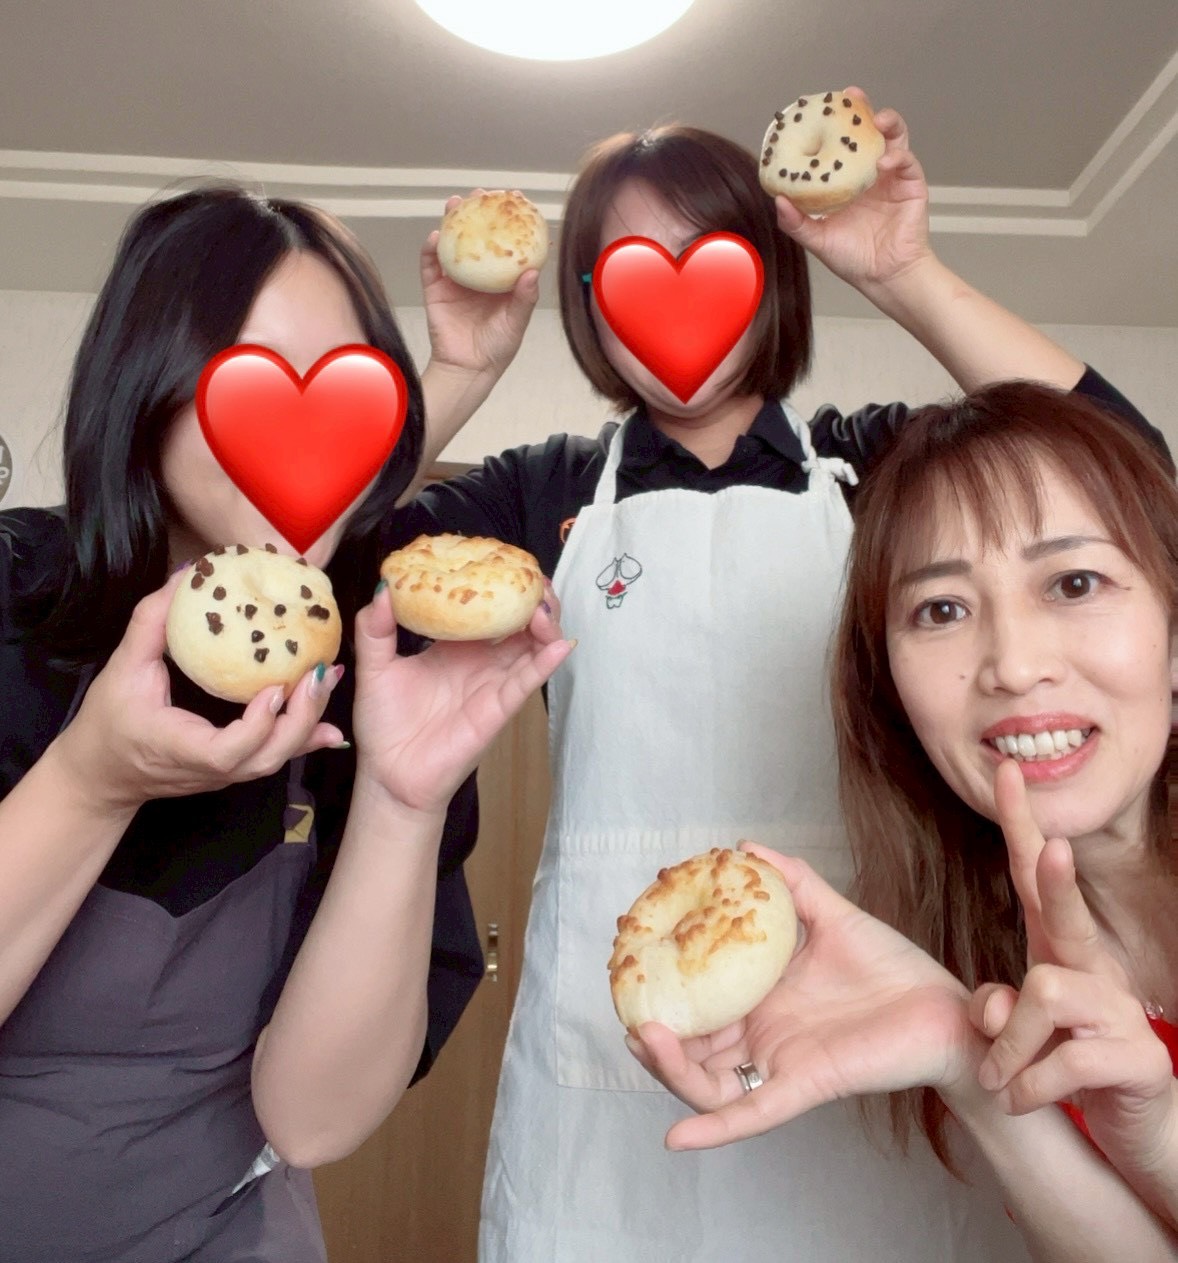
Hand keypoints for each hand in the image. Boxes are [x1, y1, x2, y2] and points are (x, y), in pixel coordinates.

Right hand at [54, 568, 346, 812]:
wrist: (103, 773)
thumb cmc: (109, 722)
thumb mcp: (122, 669)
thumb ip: (152, 623)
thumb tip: (186, 577)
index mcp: (182, 749)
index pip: (228, 751)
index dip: (257, 725)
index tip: (274, 690)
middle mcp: (212, 770)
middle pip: (267, 757)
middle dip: (302, 719)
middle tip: (321, 674)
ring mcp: (227, 774)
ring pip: (277, 758)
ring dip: (309, 721)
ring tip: (329, 678)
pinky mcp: (235, 770)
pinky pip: (274, 757)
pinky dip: (305, 740)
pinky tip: (331, 725)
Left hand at [350, 578, 571, 813]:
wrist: (389, 775)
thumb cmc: (384, 724)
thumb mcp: (374, 667)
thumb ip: (375, 628)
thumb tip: (383, 586)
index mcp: (455, 645)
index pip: (488, 605)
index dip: (502, 583)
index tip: (504, 559)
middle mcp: (481, 660)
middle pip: (521, 620)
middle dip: (534, 597)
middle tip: (532, 580)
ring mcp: (494, 682)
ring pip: (533, 646)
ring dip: (546, 624)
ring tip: (543, 608)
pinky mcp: (499, 708)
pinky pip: (528, 681)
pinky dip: (546, 663)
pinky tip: (559, 646)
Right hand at [421, 192, 539, 380]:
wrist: (468, 368)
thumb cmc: (497, 347)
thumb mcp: (516, 322)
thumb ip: (524, 298)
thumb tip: (532, 271)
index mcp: (499, 278)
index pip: (504, 243)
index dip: (508, 221)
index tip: (515, 200)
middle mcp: (477, 274)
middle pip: (476, 236)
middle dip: (477, 212)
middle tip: (481, 194)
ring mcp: (454, 280)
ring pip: (452, 244)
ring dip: (451, 222)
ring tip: (455, 204)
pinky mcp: (435, 290)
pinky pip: (430, 266)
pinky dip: (430, 250)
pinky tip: (435, 237)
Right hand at [627, 844, 974, 1150]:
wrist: (945, 1009)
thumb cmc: (894, 968)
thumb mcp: (833, 915)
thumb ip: (791, 882)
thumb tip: (744, 847)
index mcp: (763, 997)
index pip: (700, 1001)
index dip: (663, 986)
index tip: (631, 959)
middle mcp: (762, 1034)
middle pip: (692, 1047)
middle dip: (653, 1035)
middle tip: (627, 1010)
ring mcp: (779, 1063)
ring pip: (707, 1082)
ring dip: (670, 1070)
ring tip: (644, 1039)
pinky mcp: (804, 1084)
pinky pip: (751, 1113)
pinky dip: (714, 1128)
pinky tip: (677, 1137)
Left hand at [774, 89, 931, 289]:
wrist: (883, 277)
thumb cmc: (853, 259)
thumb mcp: (818, 239)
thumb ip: (797, 222)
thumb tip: (778, 201)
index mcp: (848, 181)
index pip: (842, 144)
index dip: (834, 124)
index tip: (822, 107)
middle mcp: (871, 173)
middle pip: (869, 132)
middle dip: (862, 111)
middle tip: (851, 97)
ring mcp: (893, 177)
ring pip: (894, 138)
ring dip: (888, 123)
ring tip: (876, 120)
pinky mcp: (911, 185)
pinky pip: (906, 161)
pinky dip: (897, 155)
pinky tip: (884, 160)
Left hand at [971, 762, 1176, 1188]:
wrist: (1132, 1127)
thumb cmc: (1063, 1062)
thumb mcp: (1017, 1031)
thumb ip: (994, 1010)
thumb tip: (990, 1006)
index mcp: (1059, 950)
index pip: (1034, 878)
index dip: (1021, 825)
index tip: (1006, 772)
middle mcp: (1094, 969)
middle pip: (1069, 915)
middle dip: (1058, 879)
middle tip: (1053, 846)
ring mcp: (1122, 1011)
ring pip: (1046, 994)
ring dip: (1007, 1045)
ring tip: (997, 1079)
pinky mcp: (1140, 1059)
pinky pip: (1068, 1062)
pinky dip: (1029, 1085)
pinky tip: (1021, 1100)